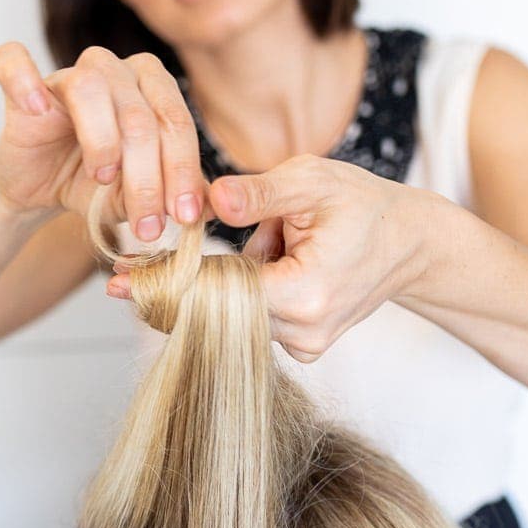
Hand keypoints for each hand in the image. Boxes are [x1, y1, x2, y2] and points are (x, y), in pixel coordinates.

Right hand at [0, 43, 205, 237]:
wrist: (41, 190)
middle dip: (148, 175)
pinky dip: (24, 81)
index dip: (183, 170)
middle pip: (139, 111)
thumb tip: (213, 205)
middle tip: (148, 224)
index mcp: (152, 87)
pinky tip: (37, 110)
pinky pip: (14, 62)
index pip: (175, 121)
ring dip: (102, 139)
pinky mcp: (21, 85)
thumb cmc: (94, 185)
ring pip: (91, 86)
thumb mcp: (140, 198)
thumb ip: (176, 195)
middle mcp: (114, 70)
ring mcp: (66, 74)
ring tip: (103, 178)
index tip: (184, 216)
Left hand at [108, 155, 426, 362]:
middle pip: (217, 313)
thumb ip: (259, 193)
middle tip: (135, 264)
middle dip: (188, 279)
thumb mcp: (312, 181)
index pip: (218, 296)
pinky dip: (242, 290)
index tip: (118, 282)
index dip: (167, 284)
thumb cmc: (362, 204)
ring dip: (226, 279)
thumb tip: (209, 198)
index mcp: (305, 294)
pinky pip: (250, 320)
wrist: (410, 242)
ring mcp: (305, 346)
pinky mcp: (301, 346)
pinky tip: (272, 256)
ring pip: (232, 316)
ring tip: (273, 236)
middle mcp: (303, 334)